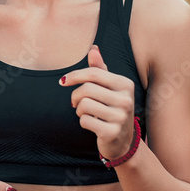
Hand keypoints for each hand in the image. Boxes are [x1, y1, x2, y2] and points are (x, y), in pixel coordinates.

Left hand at [59, 45, 135, 159]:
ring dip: (79, 110)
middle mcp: (126, 99)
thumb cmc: (112, 109)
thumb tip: (93, 49)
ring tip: (85, 113)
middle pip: (86, 89)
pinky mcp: (113, 132)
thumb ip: (100, 69)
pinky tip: (91, 124)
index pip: (93, 73)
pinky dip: (83, 122)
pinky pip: (85, 121)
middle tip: (76, 103)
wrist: (123, 141)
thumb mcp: (109, 88)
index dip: (74, 75)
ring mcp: (121, 117)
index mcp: (125, 84)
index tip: (63, 82)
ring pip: (84, 105)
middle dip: (75, 96)